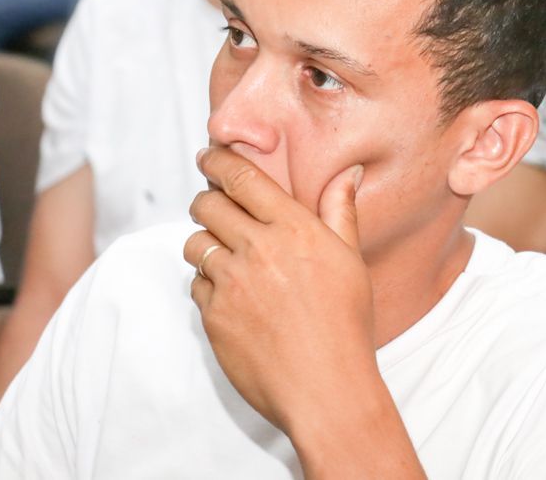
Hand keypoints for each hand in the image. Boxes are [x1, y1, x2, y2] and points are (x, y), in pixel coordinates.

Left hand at [184, 147, 374, 433]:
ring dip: (204, 243)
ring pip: (194, 244)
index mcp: (293, 229)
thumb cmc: (346, 326)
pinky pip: (196, 285)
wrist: (327, 390)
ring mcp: (231, 283)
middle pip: (207, 204)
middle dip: (206, 200)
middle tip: (214, 206)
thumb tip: (345, 173)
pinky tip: (232, 297)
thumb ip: (340, 212)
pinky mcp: (213, 316)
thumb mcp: (351, 262)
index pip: (242, 178)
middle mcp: (257, 249)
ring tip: (224, 256)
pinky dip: (207, 284)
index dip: (218, 160)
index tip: (208, 156)